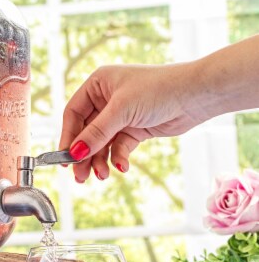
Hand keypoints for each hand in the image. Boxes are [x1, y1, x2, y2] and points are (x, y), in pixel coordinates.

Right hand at [59, 62, 204, 181]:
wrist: (196, 95)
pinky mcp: (134, 129)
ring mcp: (120, 116)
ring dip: (100, 160)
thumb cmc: (158, 89)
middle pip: (86, 132)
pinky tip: (122, 167)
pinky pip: (119, 147)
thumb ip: (96, 133)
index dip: (68, 136)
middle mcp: (106, 99)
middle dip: (84, 154)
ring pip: (101, 143)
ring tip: (102, 176)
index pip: (73, 114)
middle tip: (80, 176)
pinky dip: (119, 158)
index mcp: (98, 85)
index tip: (65, 159)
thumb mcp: (121, 110)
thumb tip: (74, 153)